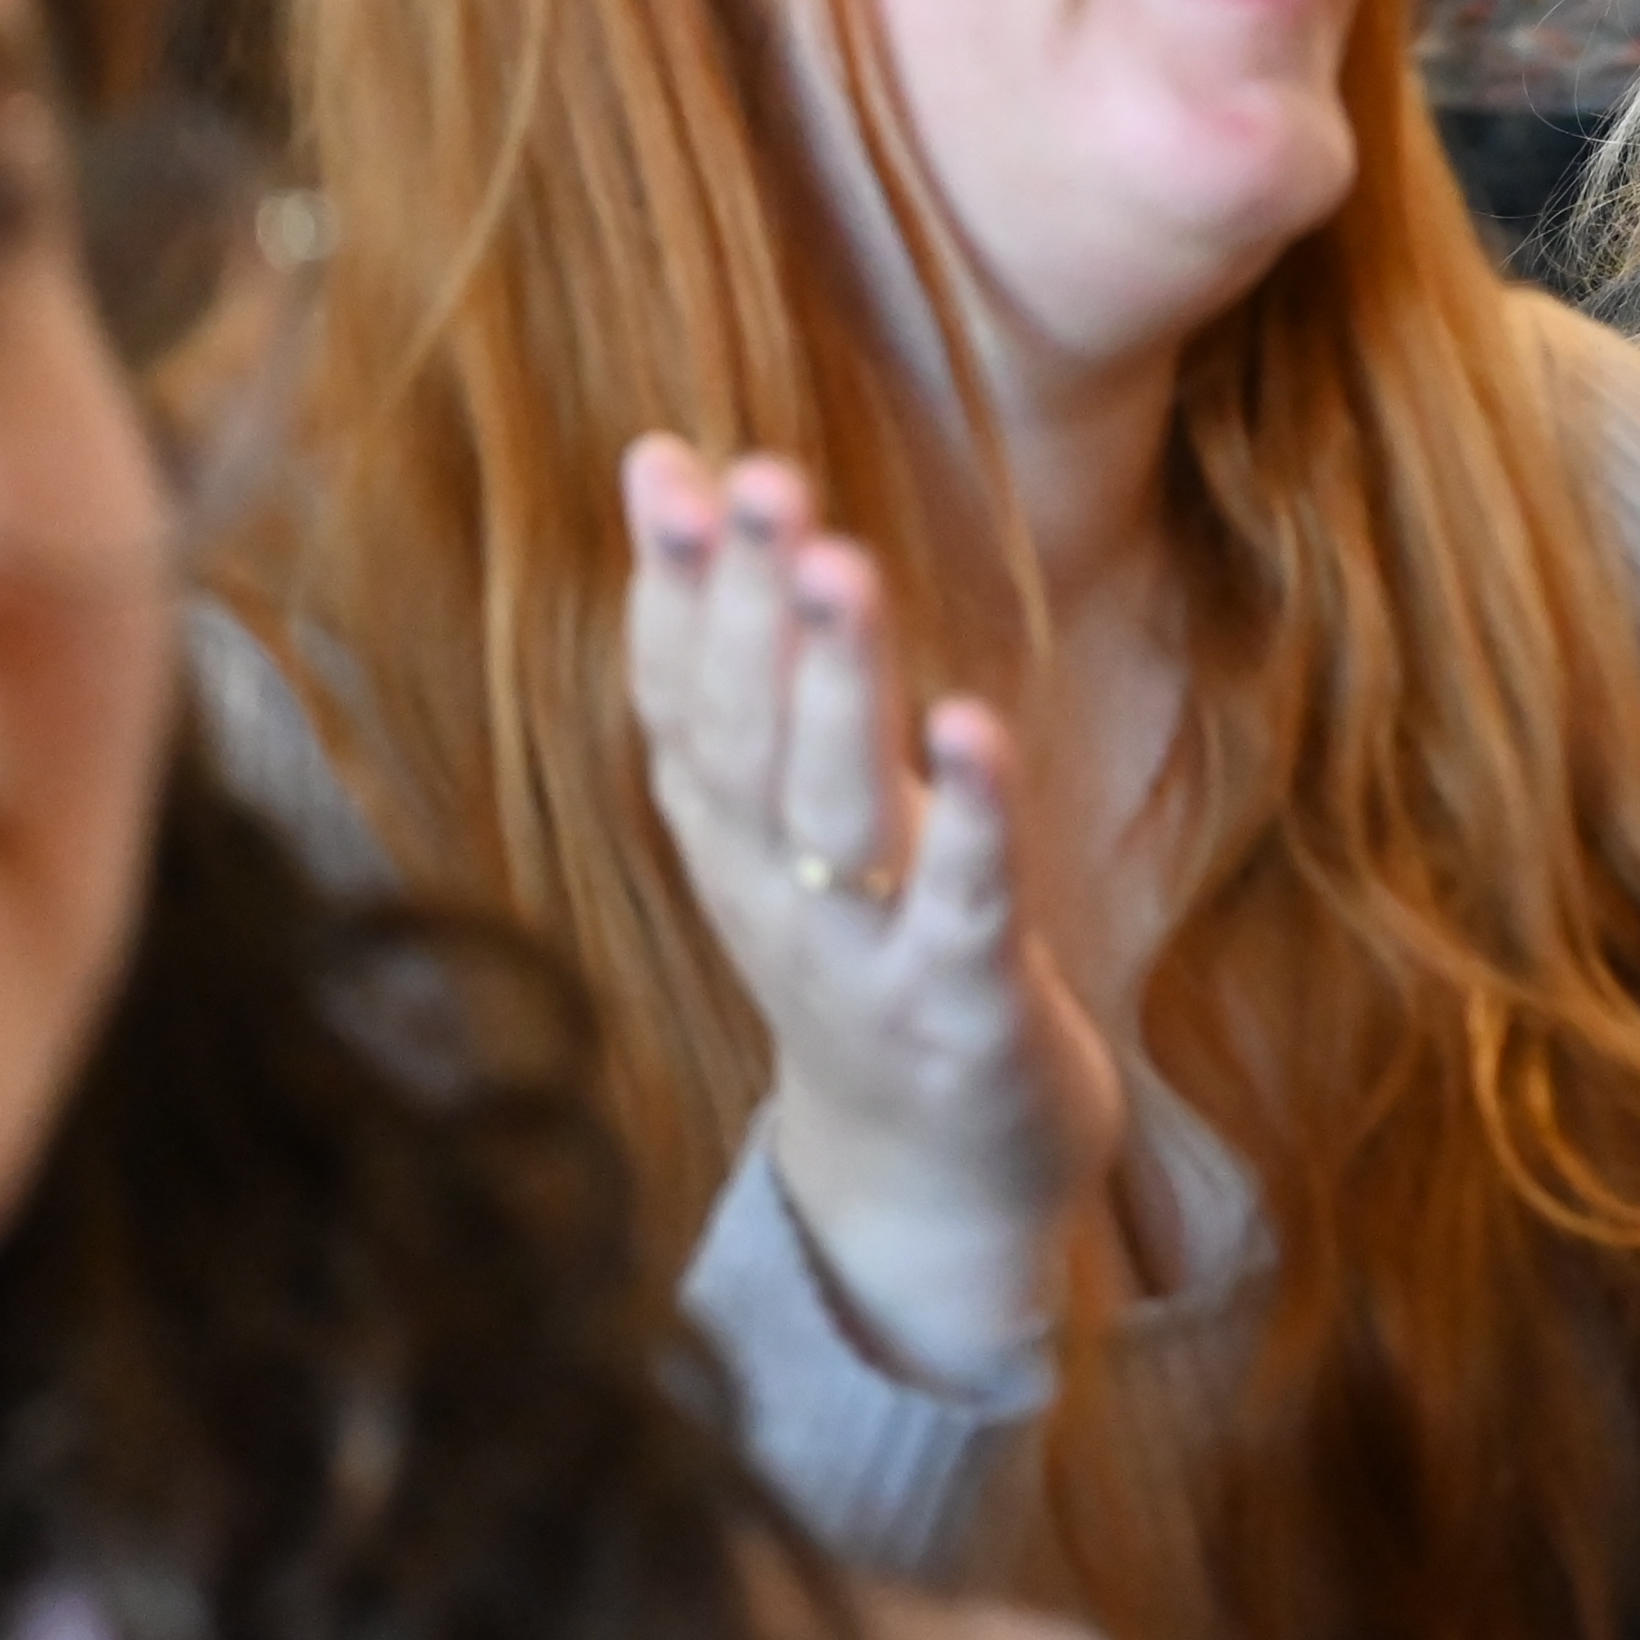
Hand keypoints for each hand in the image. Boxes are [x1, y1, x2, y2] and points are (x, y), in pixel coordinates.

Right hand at [619, 443, 1122, 1382]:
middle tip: (759, 478)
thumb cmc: (869, 950)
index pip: (678, 696)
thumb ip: (745, 662)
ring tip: (841, 565)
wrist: (933, 1178)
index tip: (666, 461)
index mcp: (727, 837)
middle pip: (745, 739)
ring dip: (839, 687)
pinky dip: (969, 819)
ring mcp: (863, 959)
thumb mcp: (787, 813)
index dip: (670, 584)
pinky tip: (973, 725)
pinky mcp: (964, 1010)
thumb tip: (684, 469)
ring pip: (836, 813)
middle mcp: (773, 893)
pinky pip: (963, 906)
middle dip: (744, 606)